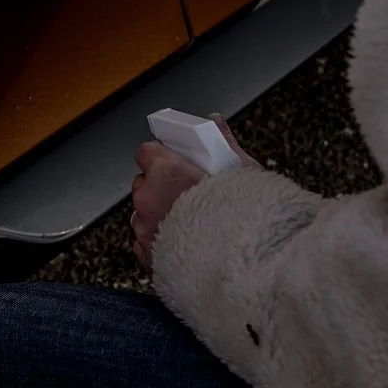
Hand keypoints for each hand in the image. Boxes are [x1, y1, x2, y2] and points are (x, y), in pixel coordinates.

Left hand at [130, 117, 259, 269]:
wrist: (244, 265)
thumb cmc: (244, 217)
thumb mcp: (243, 170)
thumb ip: (222, 142)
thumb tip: (214, 122)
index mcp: (166, 172)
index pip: (146, 152)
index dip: (161, 156)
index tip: (175, 161)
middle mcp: (149, 199)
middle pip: (144, 184)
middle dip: (161, 186)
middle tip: (188, 192)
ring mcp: (146, 230)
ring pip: (143, 215)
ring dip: (159, 215)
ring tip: (189, 221)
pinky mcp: (148, 257)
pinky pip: (146, 243)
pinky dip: (160, 241)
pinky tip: (184, 242)